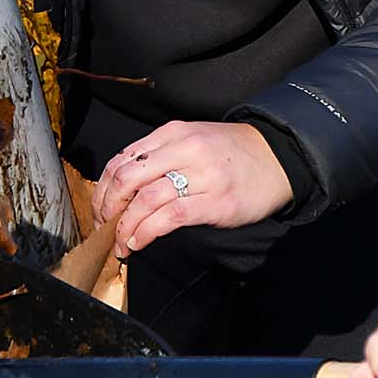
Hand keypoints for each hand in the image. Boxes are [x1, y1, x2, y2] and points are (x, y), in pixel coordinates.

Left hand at [93, 120, 293, 256]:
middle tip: (105, 227)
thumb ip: (160, 156)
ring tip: (121, 243)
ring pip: (145, 200)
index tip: (100, 209)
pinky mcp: (216, 202)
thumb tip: (123, 186)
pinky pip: (170, 218)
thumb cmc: (231, 152)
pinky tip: (139, 242)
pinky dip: (147, 232)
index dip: (104, 188)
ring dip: (124, 227)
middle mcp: (184, 150)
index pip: (123, 159)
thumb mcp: (192, 139)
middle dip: (108, 207)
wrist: (277, 157)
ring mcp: (202, 176)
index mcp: (173, 133)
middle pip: (127, 178)